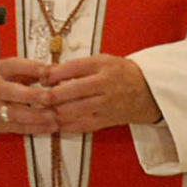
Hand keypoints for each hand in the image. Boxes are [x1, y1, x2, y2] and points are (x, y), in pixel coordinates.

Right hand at [0, 56, 57, 135]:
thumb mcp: (13, 71)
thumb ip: (34, 70)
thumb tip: (56, 69)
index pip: (13, 66)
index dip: (32, 68)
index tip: (48, 72)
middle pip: (10, 92)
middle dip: (31, 95)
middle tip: (49, 97)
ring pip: (14, 113)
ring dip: (36, 115)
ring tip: (53, 115)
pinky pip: (18, 127)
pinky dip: (35, 128)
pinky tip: (50, 125)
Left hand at [39, 54, 160, 132]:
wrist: (147, 92)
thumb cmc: (120, 73)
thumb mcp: (102, 60)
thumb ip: (77, 66)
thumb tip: (48, 72)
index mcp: (103, 66)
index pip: (73, 68)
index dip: (53, 74)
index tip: (42, 77)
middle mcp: (104, 85)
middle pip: (71, 91)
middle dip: (50, 95)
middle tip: (39, 96)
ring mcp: (105, 105)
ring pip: (73, 111)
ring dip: (55, 111)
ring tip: (45, 109)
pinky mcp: (105, 121)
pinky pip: (81, 125)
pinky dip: (65, 125)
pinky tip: (56, 121)